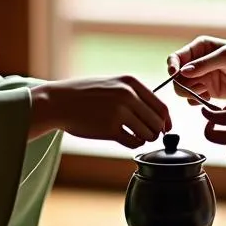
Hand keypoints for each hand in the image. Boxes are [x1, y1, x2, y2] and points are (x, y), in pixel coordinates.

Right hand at [30, 75, 170, 148]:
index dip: (166, 121)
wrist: (59, 101)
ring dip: (144, 138)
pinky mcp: (109, 129)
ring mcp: (119, 112)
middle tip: (147, 134)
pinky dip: (134, 144)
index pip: (161, 106)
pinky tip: (125, 138)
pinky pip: (134, 142)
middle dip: (155, 132)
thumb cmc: (86, 94)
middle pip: (157, 122)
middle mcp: (128, 95)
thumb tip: (159, 116)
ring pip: (148, 134)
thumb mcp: (113, 83)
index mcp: (131, 82)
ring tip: (133, 135)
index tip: (166, 129)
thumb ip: (135, 95)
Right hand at [166, 36, 225, 101]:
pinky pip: (192, 99)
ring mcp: (202, 78)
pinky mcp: (208, 92)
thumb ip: (205, 64)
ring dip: (189, 93)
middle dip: (182, 83)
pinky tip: (209, 98)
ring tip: (204, 92)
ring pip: (182, 88)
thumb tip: (184, 72)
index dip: (172, 66)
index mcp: (200, 48)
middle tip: (197, 88)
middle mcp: (197, 63)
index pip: (177, 57)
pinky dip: (196, 101)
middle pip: (176, 75)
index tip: (174, 74)